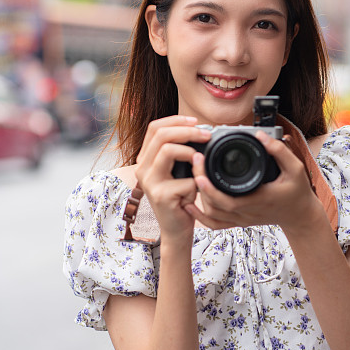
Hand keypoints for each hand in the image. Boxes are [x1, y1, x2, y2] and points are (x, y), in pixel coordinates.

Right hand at [135, 115, 211, 244]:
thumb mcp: (179, 170)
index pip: (155, 128)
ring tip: (199, 163)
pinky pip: (185, 179)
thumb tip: (200, 131)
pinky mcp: (160, 195)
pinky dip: (197, 184)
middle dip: (188, 131)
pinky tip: (195, 194)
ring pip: (169, 150)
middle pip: (161, 135)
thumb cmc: (180, 198)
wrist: (176, 229)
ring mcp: (149, 182)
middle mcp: (142, 168)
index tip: (196, 121)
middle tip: (206, 135)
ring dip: (191, 153)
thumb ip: (182, 151)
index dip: (176, 120)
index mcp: (146, 159)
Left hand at [185, 130, 325, 234]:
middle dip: (199, 185)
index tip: (200, 166)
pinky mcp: (239, 221)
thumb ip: (279, 151)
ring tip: (192, 176)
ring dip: (198, 199)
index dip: (209, 186)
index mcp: (257, 200)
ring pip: (212, 216)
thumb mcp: (295, 168)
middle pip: (214, 206)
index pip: (226, 199)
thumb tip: (261, 135)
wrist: (300, 214)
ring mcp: (241, 219)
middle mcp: (246, 213)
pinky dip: (201, 217)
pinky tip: (191, 205)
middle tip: (195, 162)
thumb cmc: (297, 191)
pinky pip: (215, 224)